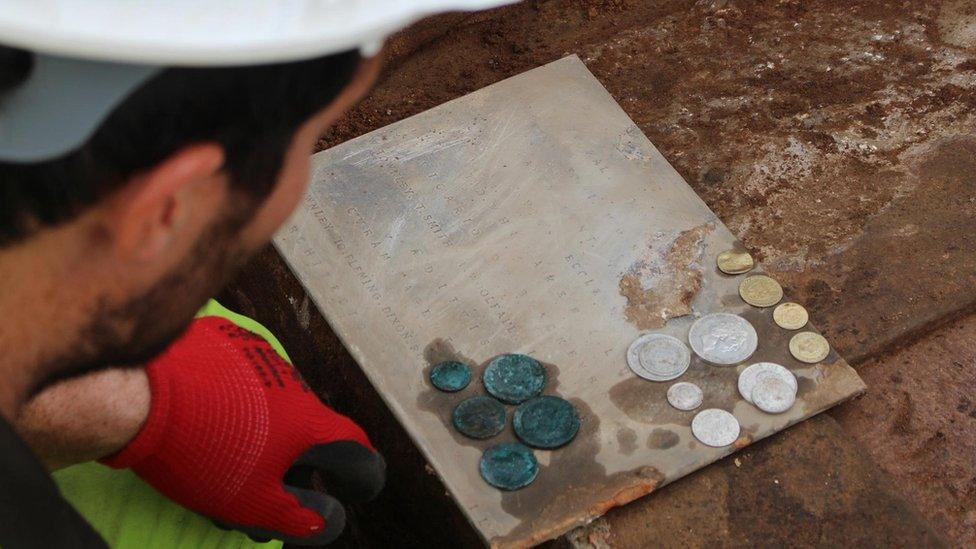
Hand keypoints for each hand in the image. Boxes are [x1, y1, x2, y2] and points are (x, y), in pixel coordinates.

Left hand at [102, 316, 384, 544]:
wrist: (140, 394)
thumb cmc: (202, 453)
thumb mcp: (249, 501)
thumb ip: (293, 514)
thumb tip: (326, 522)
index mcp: (307, 420)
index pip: (354, 444)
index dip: (362, 470)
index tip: (357, 486)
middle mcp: (292, 382)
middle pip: (306, 424)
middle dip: (295, 456)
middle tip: (269, 482)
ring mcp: (258, 356)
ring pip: (272, 399)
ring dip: (263, 424)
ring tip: (227, 451)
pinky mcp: (225, 340)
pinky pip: (240, 372)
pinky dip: (234, 393)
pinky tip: (208, 412)